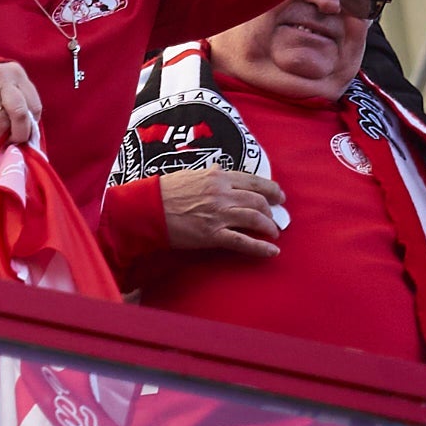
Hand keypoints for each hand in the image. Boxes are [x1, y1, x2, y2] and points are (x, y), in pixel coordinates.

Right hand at [0, 59, 41, 146]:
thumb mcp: (16, 86)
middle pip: (18, 113)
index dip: (32, 126)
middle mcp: (2, 80)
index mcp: (18, 75)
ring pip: (0, 122)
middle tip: (15, 141)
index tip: (28, 135)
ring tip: (1, 133)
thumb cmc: (1, 84)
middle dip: (19, 133)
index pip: (34, 107)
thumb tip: (28, 136)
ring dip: (2, 133)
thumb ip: (25, 106)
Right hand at [158, 166, 286, 257]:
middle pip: (258, 201)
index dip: (271, 189)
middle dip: (272, 211)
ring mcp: (219, 215)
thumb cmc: (165, 191)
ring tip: (273, 233)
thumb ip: (211, 175)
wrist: (146, 208)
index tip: (278, 196)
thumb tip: (223, 173)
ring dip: (269, 227)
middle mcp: (222, 194)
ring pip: (255, 219)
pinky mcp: (213, 235)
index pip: (253, 181)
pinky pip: (243, 242)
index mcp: (217, 177)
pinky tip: (272, 252)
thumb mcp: (191, 175)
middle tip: (276, 218)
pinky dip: (261, 247)